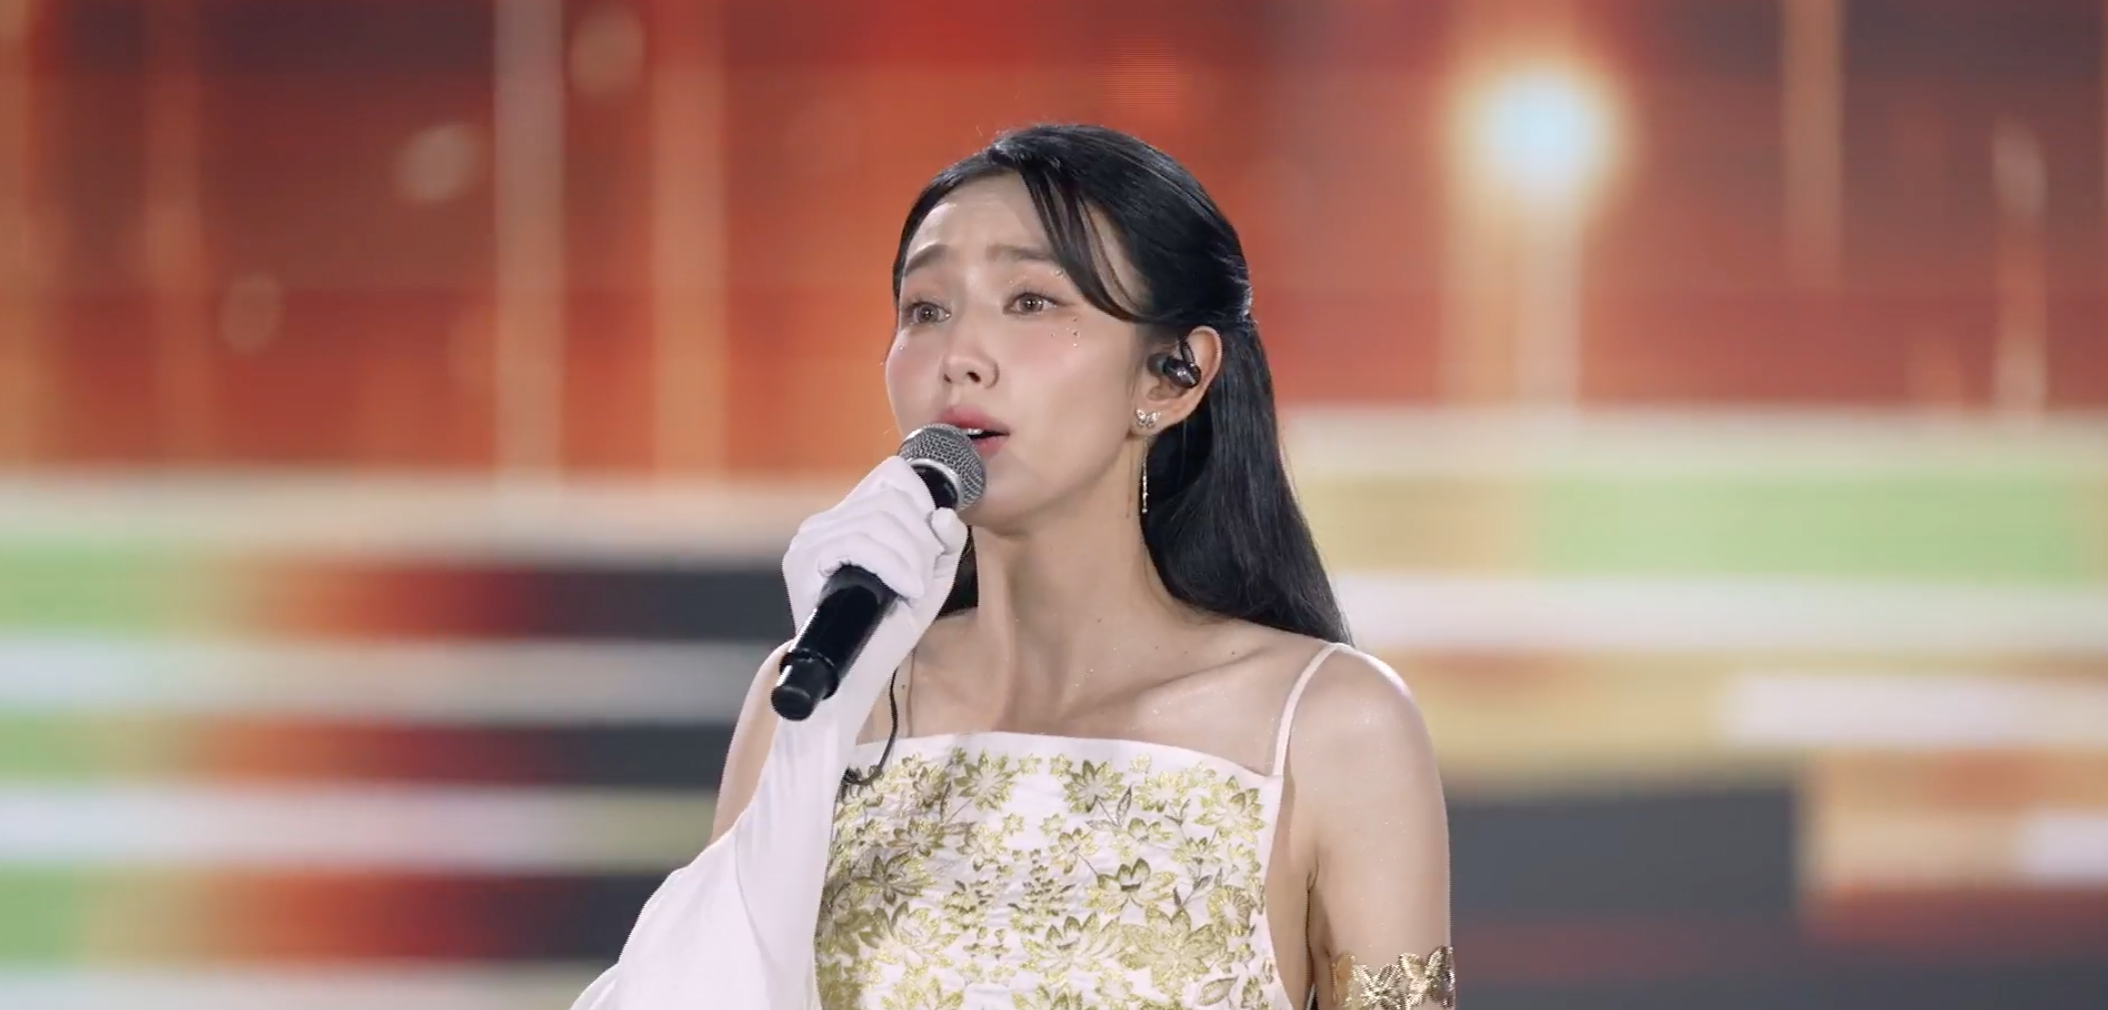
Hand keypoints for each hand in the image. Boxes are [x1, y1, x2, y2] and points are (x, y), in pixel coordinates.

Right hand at [777, 456, 968, 734]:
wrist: (855, 676)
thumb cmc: (889, 628)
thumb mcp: (931, 579)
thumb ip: (946, 543)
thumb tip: (943, 515)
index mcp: (853, 517)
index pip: (892, 473)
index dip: (923, 500)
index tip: (932, 543)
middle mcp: (826, 521)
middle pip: (892, 498)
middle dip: (922, 540)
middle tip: (924, 578)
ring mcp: (811, 539)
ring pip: (879, 519)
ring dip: (912, 557)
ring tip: (915, 589)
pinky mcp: (804, 561)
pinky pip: (859, 543)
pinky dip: (894, 566)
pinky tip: (906, 591)